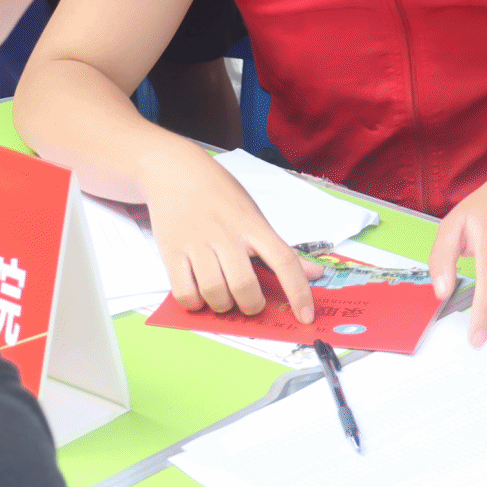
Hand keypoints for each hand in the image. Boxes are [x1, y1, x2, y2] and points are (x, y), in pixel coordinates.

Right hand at [141, 148, 322, 320]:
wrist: (176, 171)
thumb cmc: (220, 195)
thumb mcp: (254, 215)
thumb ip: (281, 248)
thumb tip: (315, 274)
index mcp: (253, 225)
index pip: (284, 260)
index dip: (298, 291)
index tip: (306, 315)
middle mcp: (226, 234)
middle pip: (244, 286)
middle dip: (252, 305)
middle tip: (251, 303)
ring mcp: (197, 243)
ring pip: (214, 293)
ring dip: (222, 305)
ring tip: (223, 298)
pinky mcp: (171, 251)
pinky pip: (185, 292)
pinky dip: (195, 302)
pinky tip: (200, 294)